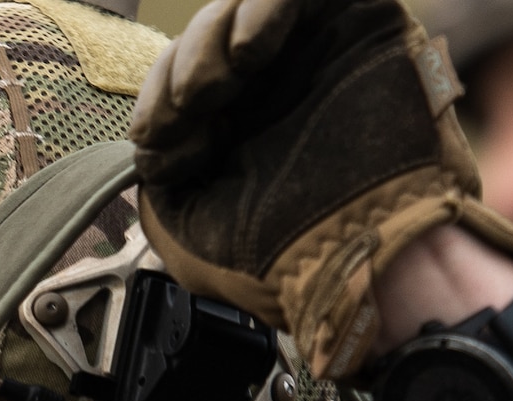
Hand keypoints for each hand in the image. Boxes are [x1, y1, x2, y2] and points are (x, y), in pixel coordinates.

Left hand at [131, 0, 512, 377]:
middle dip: (182, 69)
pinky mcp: (360, 23)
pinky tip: (251, 45)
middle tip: (186, 108)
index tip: (157, 140)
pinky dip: (267, 3)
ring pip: (248, 5)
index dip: (159, 99)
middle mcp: (275, 87)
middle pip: (209, 34)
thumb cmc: (285, 262)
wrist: (363, 261)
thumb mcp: (187, 230)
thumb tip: (149, 143)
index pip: (181, 79)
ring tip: (215, 82)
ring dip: (213, 35)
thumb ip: (163, 177)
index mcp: (238, 128)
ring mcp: (316, 53)